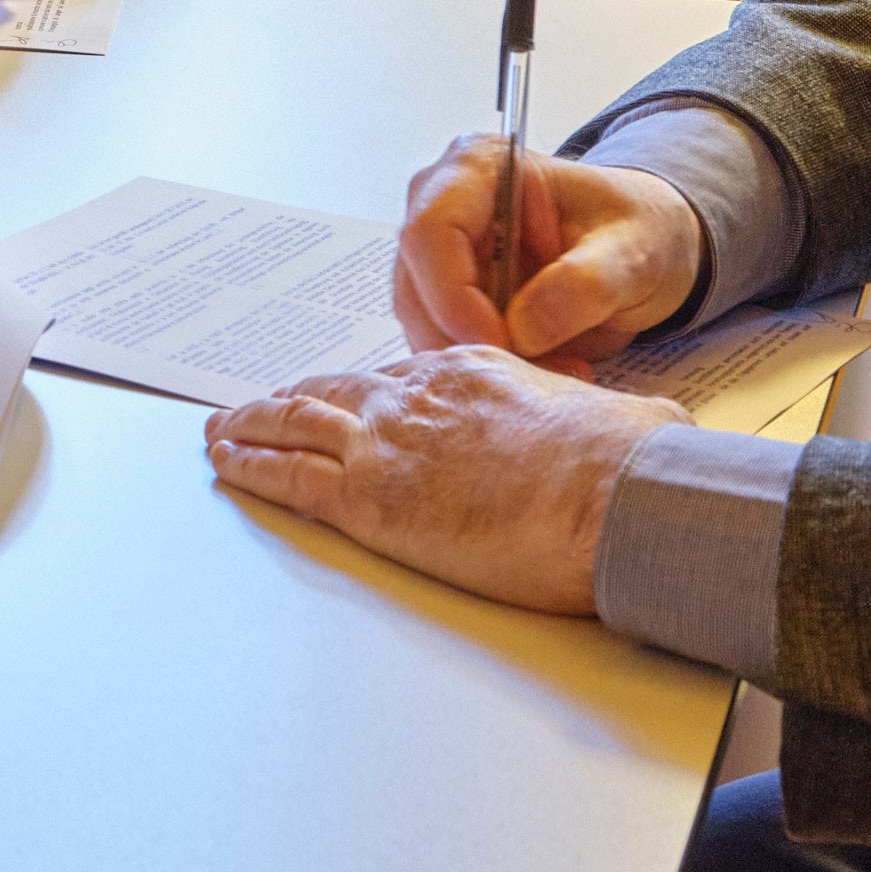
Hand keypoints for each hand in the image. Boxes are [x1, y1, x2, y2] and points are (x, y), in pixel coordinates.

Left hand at [205, 349, 680, 615]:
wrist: (614, 498)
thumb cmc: (630, 466)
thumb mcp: (626, 419)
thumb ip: (605, 421)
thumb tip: (648, 429)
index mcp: (475, 372)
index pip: (400, 378)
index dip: (363, 391)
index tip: (343, 396)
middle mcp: (420, 398)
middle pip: (337, 390)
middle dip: (294, 398)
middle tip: (261, 405)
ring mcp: (390, 444)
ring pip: (298, 424)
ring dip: (252, 426)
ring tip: (222, 430)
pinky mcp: (372, 499)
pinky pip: (291, 477)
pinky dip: (251, 466)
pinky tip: (227, 464)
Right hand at [395, 143, 704, 372]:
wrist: (646, 246)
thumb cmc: (639, 229)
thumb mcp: (633, 252)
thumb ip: (584, 283)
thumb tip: (523, 329)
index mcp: (478, 167)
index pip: (430, 232)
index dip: (454, 296)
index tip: (504, 345)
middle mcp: (442, 204)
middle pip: (416, 286)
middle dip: (469, 341)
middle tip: (539, 374)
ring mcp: (440, 253)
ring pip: (424, 324)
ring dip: (482, 362)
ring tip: (557, 368)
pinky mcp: (447, 296)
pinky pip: (445, 343)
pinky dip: (489, 369)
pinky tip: (543, 368)